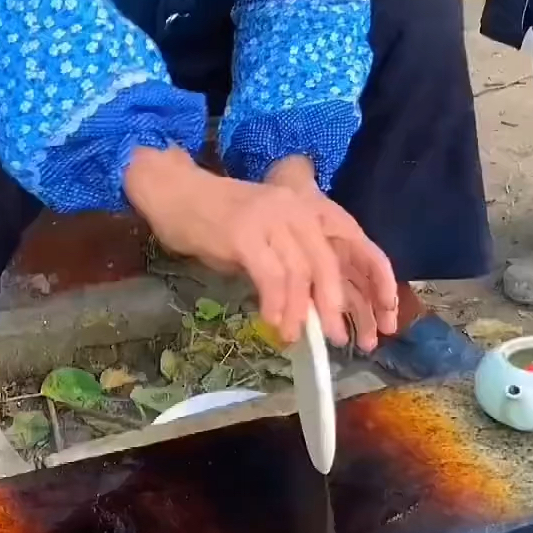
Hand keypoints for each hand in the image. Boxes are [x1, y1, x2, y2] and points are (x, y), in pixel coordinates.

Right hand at [124, 147, 398, 349]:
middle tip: (333, 337)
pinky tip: (272, 320)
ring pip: (298, 272)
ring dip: (297, 311)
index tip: (357, 321)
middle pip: (325, 263)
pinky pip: (270, 274)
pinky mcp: (244, 232)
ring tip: (292, 335)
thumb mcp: (264, 238)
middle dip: (330, 305)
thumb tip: (307, 308)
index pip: (342, 250)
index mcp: (305, 211)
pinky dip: (275, 302)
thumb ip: (287, 265)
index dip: (356, 286)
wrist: (175, 195)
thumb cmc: (217, 221)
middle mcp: (294, 210)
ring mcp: (269, 218)